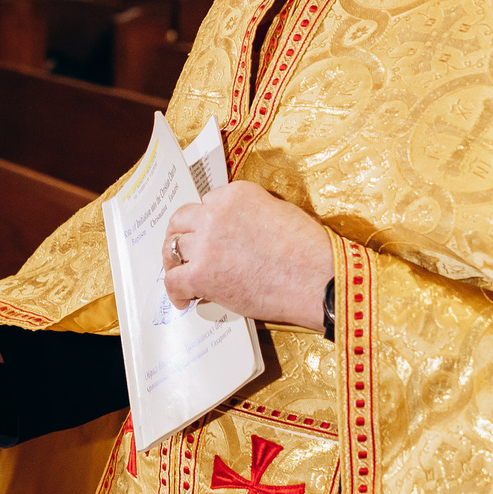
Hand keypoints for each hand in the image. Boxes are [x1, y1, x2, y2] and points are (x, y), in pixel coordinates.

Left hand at [161, 181, 331, 331]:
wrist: (319, 281)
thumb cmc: (311, 252)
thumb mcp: (281, 213)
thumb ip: (251, 215)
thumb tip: (238, 233)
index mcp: (237, 195)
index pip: (208, 202)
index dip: (205, 222)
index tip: (206, 235)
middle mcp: (216, 213)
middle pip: (182, 220)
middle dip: (180, 235)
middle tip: (182, 251)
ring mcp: (206, 243)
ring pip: (173, 248)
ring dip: (176, 263)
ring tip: (182, 275)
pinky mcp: (202, 274)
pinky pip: (174, 280)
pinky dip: (175, 291)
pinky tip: (184, 299)